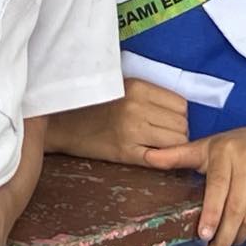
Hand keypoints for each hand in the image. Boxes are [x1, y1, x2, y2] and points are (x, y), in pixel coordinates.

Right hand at [48, 78, 189, 163]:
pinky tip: (151, 154)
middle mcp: (137, 106)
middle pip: (181, 123)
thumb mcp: (121, 87)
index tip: (167, 119)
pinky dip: (162, 158)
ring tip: (155, 142)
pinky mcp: (126, 152)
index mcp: (137, 87)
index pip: (181, 104)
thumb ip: (148, 94)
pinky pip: (161, 158)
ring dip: (171, 145)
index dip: (177, 114)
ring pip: (177, 141)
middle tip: (160, 133)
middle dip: (177, 130)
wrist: (63, 123)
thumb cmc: (94, 105)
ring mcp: (132, 130)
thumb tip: (179, 108)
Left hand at [144, 128, 245, 245]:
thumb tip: (147, 157)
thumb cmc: (231, 148)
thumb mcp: (204, 148)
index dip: (211, 213)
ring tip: (226, 243)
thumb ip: (176, 155)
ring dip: (238, 237)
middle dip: (223, 236)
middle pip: (236, 208)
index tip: (204, 235)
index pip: (218, 187)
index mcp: (225, 151)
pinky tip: (244, 233)